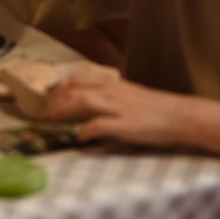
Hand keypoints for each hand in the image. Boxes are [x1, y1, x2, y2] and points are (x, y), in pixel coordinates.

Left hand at [42, 74, 186, 147]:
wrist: (180, 115)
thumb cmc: (152, 107)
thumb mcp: (125, 95)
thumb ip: (104, 97)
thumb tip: (81, 105)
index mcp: (109, 83)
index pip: (75, 80)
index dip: (56, 90)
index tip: (43, 100)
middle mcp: (110, 91)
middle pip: (72, 90)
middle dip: (52, 101)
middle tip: (40, 114)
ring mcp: (117, 107)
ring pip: (81, 101)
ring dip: (61, 111)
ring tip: (49, 122)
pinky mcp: (125, 124)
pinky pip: (99, 125)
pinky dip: (85, 130)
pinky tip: (77, 138)